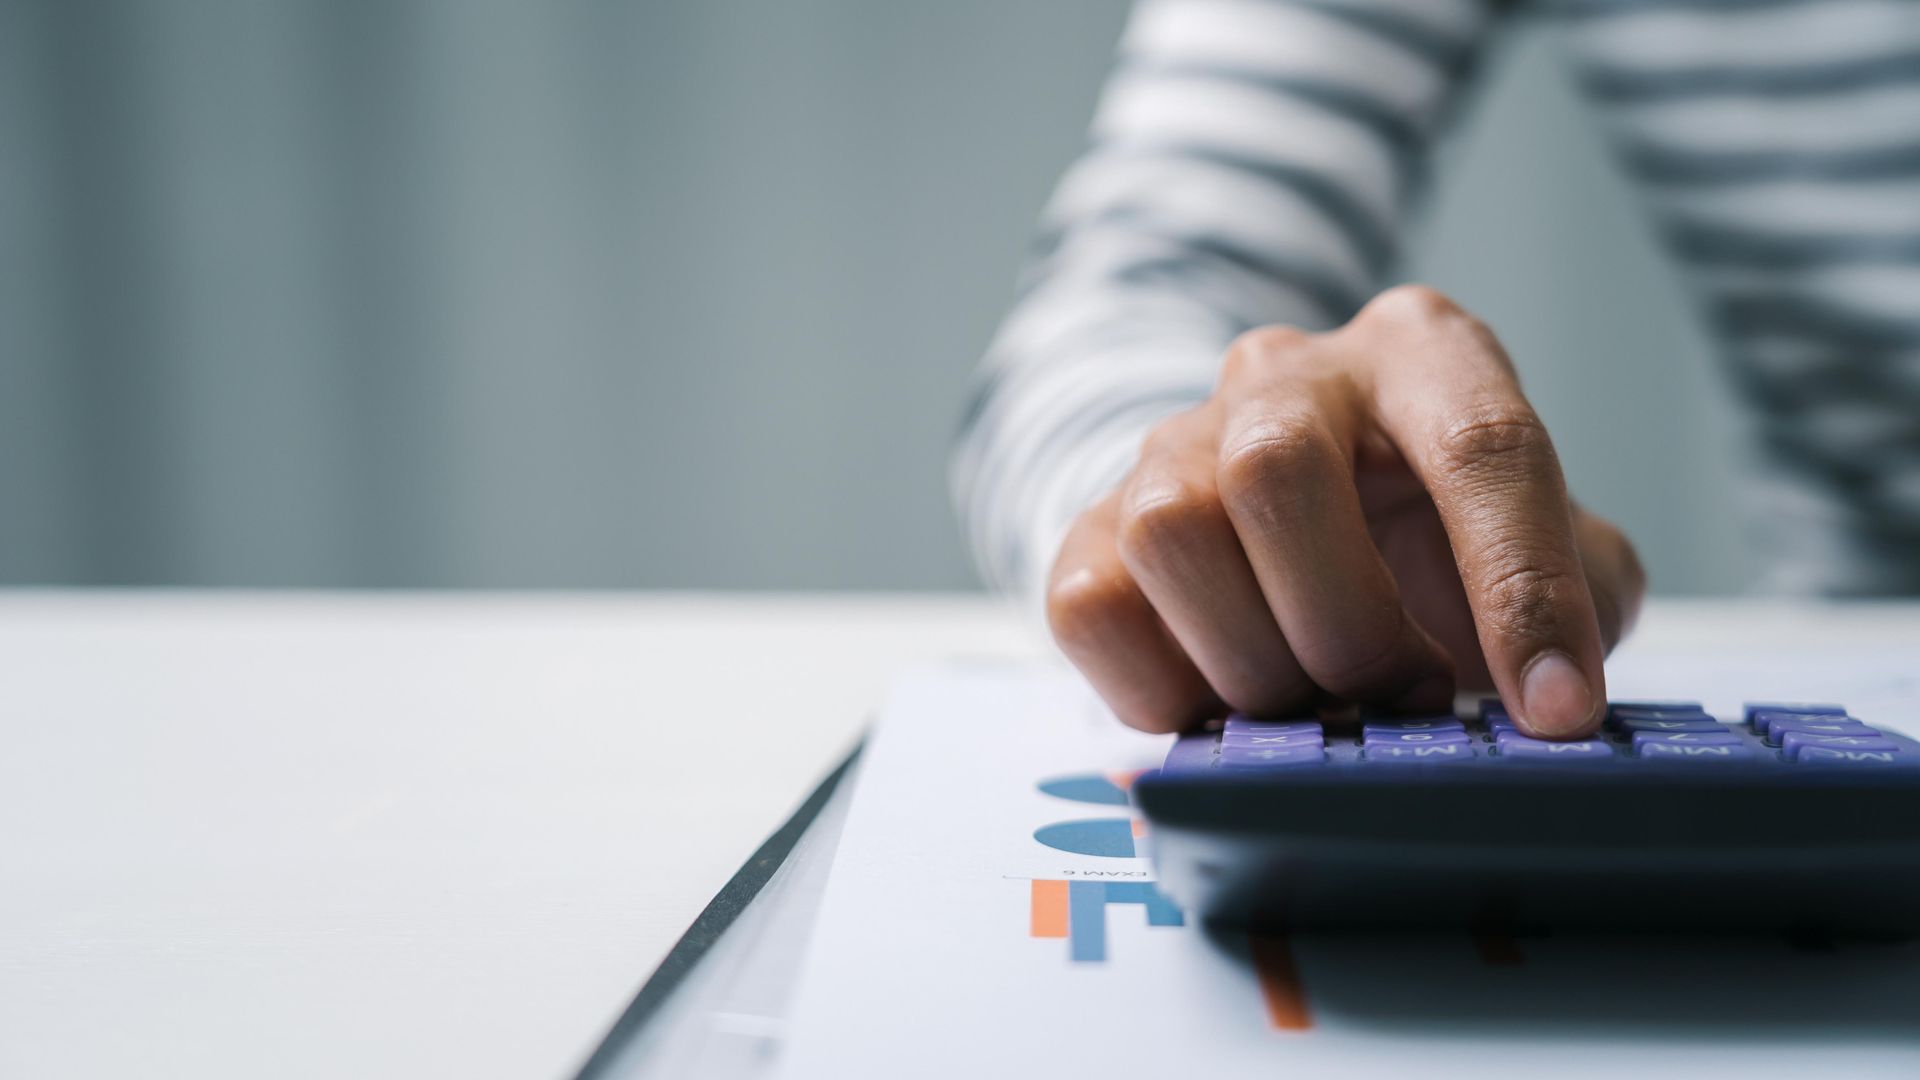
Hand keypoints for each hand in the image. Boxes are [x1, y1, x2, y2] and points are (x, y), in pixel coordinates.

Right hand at [1045, 285, 1644, 739]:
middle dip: (1347, 624)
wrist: (1292, 521)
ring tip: (1315, 705)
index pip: (1479, 443)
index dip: (1522, 587)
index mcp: (1418, 353)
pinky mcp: (1090, 525)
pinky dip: (1160, 688)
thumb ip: (1575, 599)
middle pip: (1275, 471)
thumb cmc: (1437, 543)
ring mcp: (1171, 442)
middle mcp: (1284, 373)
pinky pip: (1088, 605)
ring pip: (1168, 530)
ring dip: (1252, 661)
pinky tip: (1226, 707)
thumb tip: (1548, 707)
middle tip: (1399, 696)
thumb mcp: (1548, 547)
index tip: (1554, 711)